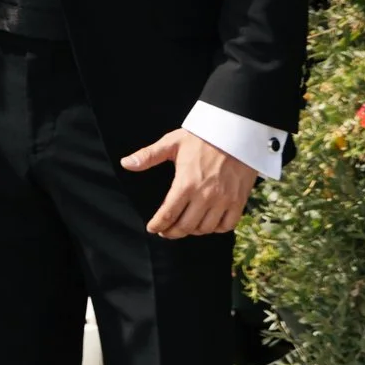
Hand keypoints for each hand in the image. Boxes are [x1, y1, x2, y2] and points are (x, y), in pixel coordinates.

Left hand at [121, 128, 258, 237]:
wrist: (235, 132)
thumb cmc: (201, 137)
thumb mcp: (172, 143)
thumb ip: (148, 156)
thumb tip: (126, 163)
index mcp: (186, 183)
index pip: (168, 213)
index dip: (158, 224)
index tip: (152, 228)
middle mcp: (205, 196)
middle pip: (186, 226)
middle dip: (172, 232)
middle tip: (166, 231)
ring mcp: (224, 200)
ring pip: (206, 228)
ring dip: (193, 231)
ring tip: (185, 226)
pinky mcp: (239, 201)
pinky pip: (227, 225)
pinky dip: (217, 228)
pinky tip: (208, 223)